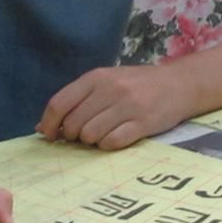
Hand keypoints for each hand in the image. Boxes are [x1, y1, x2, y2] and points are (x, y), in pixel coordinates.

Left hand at [36, 65, 188, 149]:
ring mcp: (128, 106)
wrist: (179, 84)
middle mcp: (110, 89)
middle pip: (73, 123)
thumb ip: (77, 100)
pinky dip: (108, 145)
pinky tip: (115, 138)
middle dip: (73, 136)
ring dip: (92, 141)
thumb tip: (42, 128)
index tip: (49, 135)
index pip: (60, 103)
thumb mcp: (106, 82)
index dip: (49, 123)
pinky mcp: (143, 123)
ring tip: (101, 135)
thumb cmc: (137, 84)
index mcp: (97, 77)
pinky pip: (112, 142)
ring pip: (91, 135)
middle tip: (83, 135)